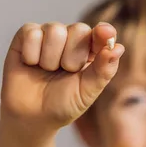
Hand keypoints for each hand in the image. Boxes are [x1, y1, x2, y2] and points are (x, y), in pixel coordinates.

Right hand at [0, 22, 124, 129]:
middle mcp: (72, 39)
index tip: (104, 33)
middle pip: (78, 29)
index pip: (101, 35)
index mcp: (92, 52)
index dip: (103, 33)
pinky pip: (32, 32)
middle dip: (71, 57)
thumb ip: (103, 70)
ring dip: (50, 58)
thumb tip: (118, 47)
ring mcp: (49, 35)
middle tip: (64, 73)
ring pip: (55, 30)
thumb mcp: (87, 92)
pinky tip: (30, 64)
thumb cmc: (62, 105)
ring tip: (46, 71)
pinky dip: (31, 53)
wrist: (31, 116)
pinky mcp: (27, 36)